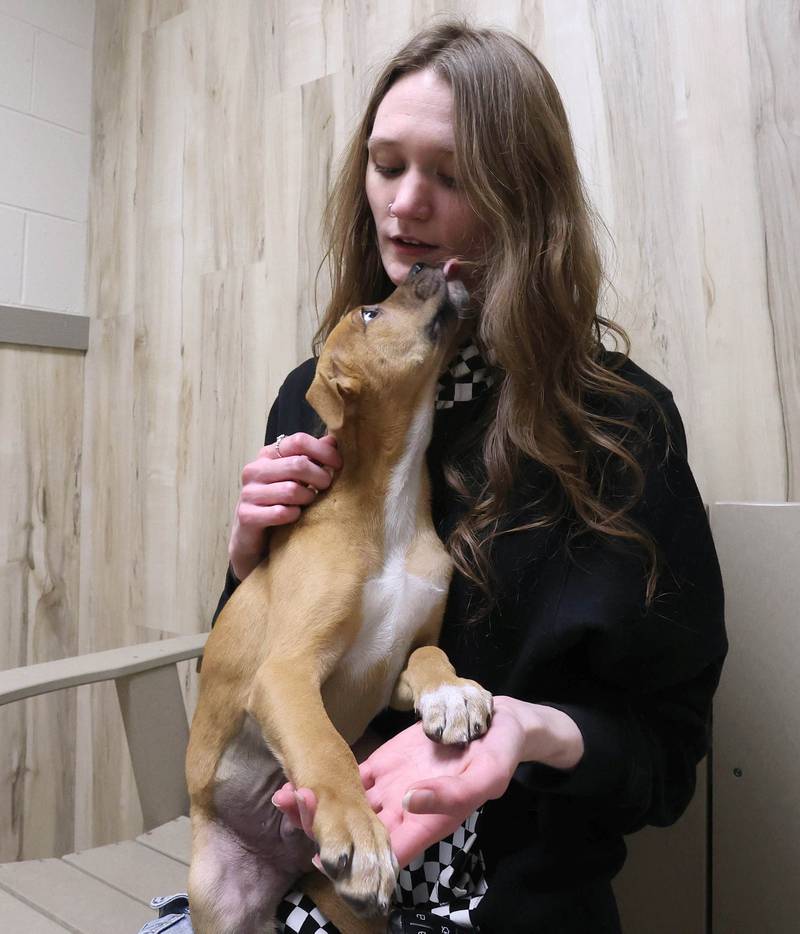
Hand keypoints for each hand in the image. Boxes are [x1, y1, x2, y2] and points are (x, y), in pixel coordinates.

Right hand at [229, 432, 341, 579]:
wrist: (252, 536)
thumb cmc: (278, 501)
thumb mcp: (296, 477)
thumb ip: (312, 458)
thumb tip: (333, 440)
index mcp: (268, 455)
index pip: (298, 441)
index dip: (323, 451)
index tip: (338, 464)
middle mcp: (255, 470)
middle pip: (298, 464)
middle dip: (320, 477)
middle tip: (326, 487)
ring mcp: (248, 492)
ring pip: (291, 490)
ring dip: (307, 498)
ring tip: (309, 502)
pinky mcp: (246, 515)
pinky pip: (281, 512)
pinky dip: (294, 515)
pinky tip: (295, 516)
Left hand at [273, 698, 546, 867]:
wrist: (497, 725)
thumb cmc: (499, 754)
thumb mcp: (486, 776)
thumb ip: (451, 794)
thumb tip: (409, 802)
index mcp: (426, 824)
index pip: (384, 855)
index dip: (354, 860)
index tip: (322, 852)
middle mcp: (401, 812)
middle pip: (355, 835)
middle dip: (321, 827)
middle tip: (292, 805)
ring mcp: (390, 788)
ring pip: (345, 807)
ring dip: (316, 806)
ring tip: (284, 795)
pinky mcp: (384, 763)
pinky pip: (350, 778)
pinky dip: (325, 780)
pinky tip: (299, 775)